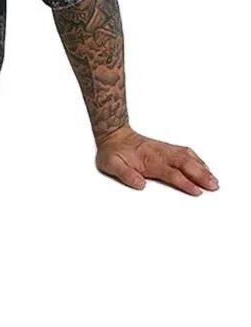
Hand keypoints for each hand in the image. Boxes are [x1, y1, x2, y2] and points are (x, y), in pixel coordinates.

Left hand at [95, 125, 218, 195]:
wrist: (113, 135)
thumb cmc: (113, 152)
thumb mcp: (111, 165)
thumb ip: (126, 174)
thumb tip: (140, 184)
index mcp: (149, 161)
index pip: (172, 173)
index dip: (185, 182)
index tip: (196, 191)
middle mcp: (160, 154)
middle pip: (186, 164)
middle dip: (201, 175)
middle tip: (213, 186)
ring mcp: (164, 150)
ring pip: (188, 158)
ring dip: (202, 168)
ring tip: (214, 179)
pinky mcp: (166, 148)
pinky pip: (186, 152)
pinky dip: (198, 160)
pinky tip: (204, 166)